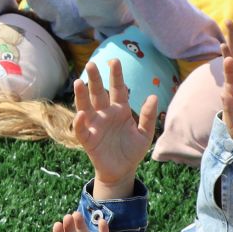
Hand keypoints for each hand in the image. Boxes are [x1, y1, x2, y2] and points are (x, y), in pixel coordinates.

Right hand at [72, 59, 157, 198]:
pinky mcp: (88, 139)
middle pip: (98, 93)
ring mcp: (95, 125)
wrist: (122, 171)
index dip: (116, 76)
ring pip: (86, 107)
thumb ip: (148, 116)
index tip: (115, 61)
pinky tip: (81, 114)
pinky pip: (81, 129)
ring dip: (82, 95)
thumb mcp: (145, 134)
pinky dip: (80, 122)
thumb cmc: (132, 151)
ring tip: (78, 82)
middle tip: (91, 64)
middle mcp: (105, 114)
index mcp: (120, 110)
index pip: (117, 89)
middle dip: (95, 79)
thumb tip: (154, 96)